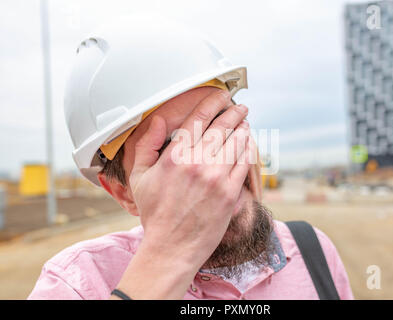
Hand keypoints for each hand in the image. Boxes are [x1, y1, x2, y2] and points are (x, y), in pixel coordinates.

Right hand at [129, 90, 252, 269]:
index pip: (199, 118)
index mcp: (175, 156)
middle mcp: (198, 163)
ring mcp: (217, 178)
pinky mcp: (231, 193)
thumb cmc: (156, 214)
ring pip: (237, 142)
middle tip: (239, 107)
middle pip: (223, 126)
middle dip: (234, 112)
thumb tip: (159, 121)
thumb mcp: (140, 177)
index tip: (221, 95)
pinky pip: (245, 163)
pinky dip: (248, 149)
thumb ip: (146, 145)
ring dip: (243, 128)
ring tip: (245, 123)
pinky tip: (249, 144)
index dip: (213, 102)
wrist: (172, 247)